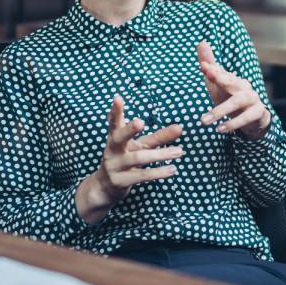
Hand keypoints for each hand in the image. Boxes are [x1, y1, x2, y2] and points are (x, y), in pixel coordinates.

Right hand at [76, 95, 183, 222]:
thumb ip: (159, 136)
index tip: (117, 97)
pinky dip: (158, 173)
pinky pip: (141, 176)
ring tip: (179, 151)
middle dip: (129, 130)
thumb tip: (180, 127)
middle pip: (119, 138)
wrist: (105, 187)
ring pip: (138, 158)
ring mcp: (114, 166)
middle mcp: (112, 150)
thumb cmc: (126, 159)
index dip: (116, 110)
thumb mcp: (139, 146)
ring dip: (160, 154)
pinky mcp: (120, 181)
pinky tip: (172, 170)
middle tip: (140, 122)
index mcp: (115, 138)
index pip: (114, 122)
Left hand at [197, 41, 270, 138]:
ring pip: (238, 101)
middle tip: (208, 76)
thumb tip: (202, 42)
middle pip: (233, 81)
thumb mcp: (218, 85)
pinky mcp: (258, 113)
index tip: (203, 67)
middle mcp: (244, 86)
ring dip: (221, 110)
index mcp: (233, 79)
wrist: (254, 118)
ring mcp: (252, 99)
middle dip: (221, 79)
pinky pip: (247, 117)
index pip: (222, 72)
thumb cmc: (231, 98)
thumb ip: (210, 66)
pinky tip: (220, 129)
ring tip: (203, 121)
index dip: (214, 69)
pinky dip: (234, 123)